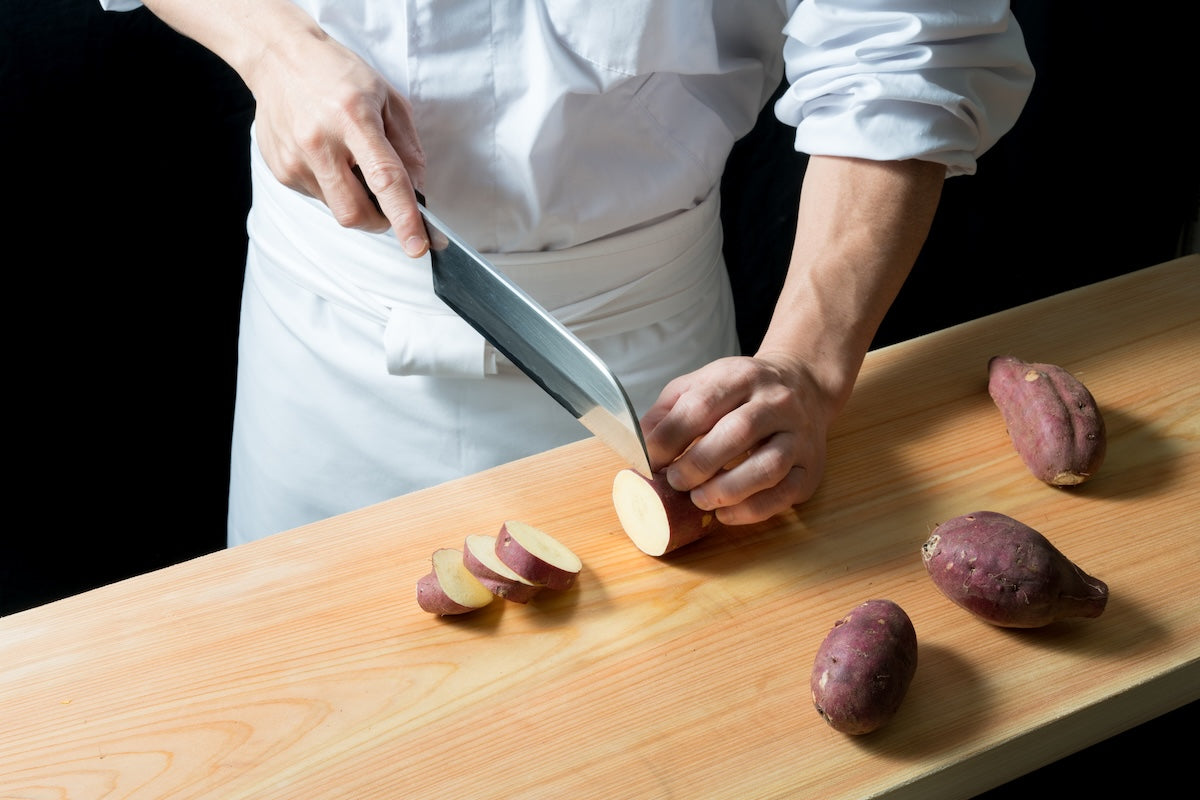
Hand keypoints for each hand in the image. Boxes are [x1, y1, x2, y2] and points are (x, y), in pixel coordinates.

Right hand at [248, 30, 428, 255]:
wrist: (279, 57)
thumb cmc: (338, 73)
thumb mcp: (387, 98)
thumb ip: (407, 149)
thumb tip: (418, 193)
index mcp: (353, 118)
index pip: (384, 180)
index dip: (405, 218)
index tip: (418, 246)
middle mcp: (320, 141)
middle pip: (355, 212)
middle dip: (379, 221)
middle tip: (387, 204)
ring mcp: (295, 159)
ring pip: (337, 210)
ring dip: (355, 200)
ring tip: (350, 162)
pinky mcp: (281, 170)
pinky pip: (318, 198)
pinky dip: (333, 188)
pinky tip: (328, 157)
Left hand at [640, 354, 834, 524]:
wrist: (803, 384)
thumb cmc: (741, 391)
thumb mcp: (700, 384)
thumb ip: (668, 411)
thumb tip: (640, 447)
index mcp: (740, 377)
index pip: (701, 405)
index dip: (669, 438)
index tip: (651, 460)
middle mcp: (775, 402)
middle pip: (738, 432)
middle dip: (698, 463)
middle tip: (676, 482)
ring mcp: (798, 435)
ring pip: (767, 466)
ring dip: (727, 489)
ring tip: (699, 499)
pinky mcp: (811, 467)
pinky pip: (784, 493)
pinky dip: (752, 510)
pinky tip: (727, 513)